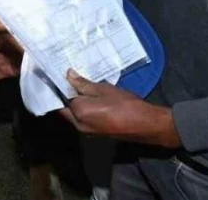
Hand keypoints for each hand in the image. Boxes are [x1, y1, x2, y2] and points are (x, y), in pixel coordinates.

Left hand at [59, 70, 181, 148]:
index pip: (62, 97)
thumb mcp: (104, 89)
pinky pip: (83, 120)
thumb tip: (69, 75)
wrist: (145, 125)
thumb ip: (84, 84)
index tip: (62, 74)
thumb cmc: (126, 105)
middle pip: (65, 108)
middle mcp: (79, 125)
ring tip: (82, 86)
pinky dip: (84, 110)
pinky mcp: (95, 134)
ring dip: (76, 103)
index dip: (62, 85)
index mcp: (79, 112)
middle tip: (71, 79)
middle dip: (67, 95)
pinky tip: (91, 99)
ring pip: (74, 115)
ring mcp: (87, 132)